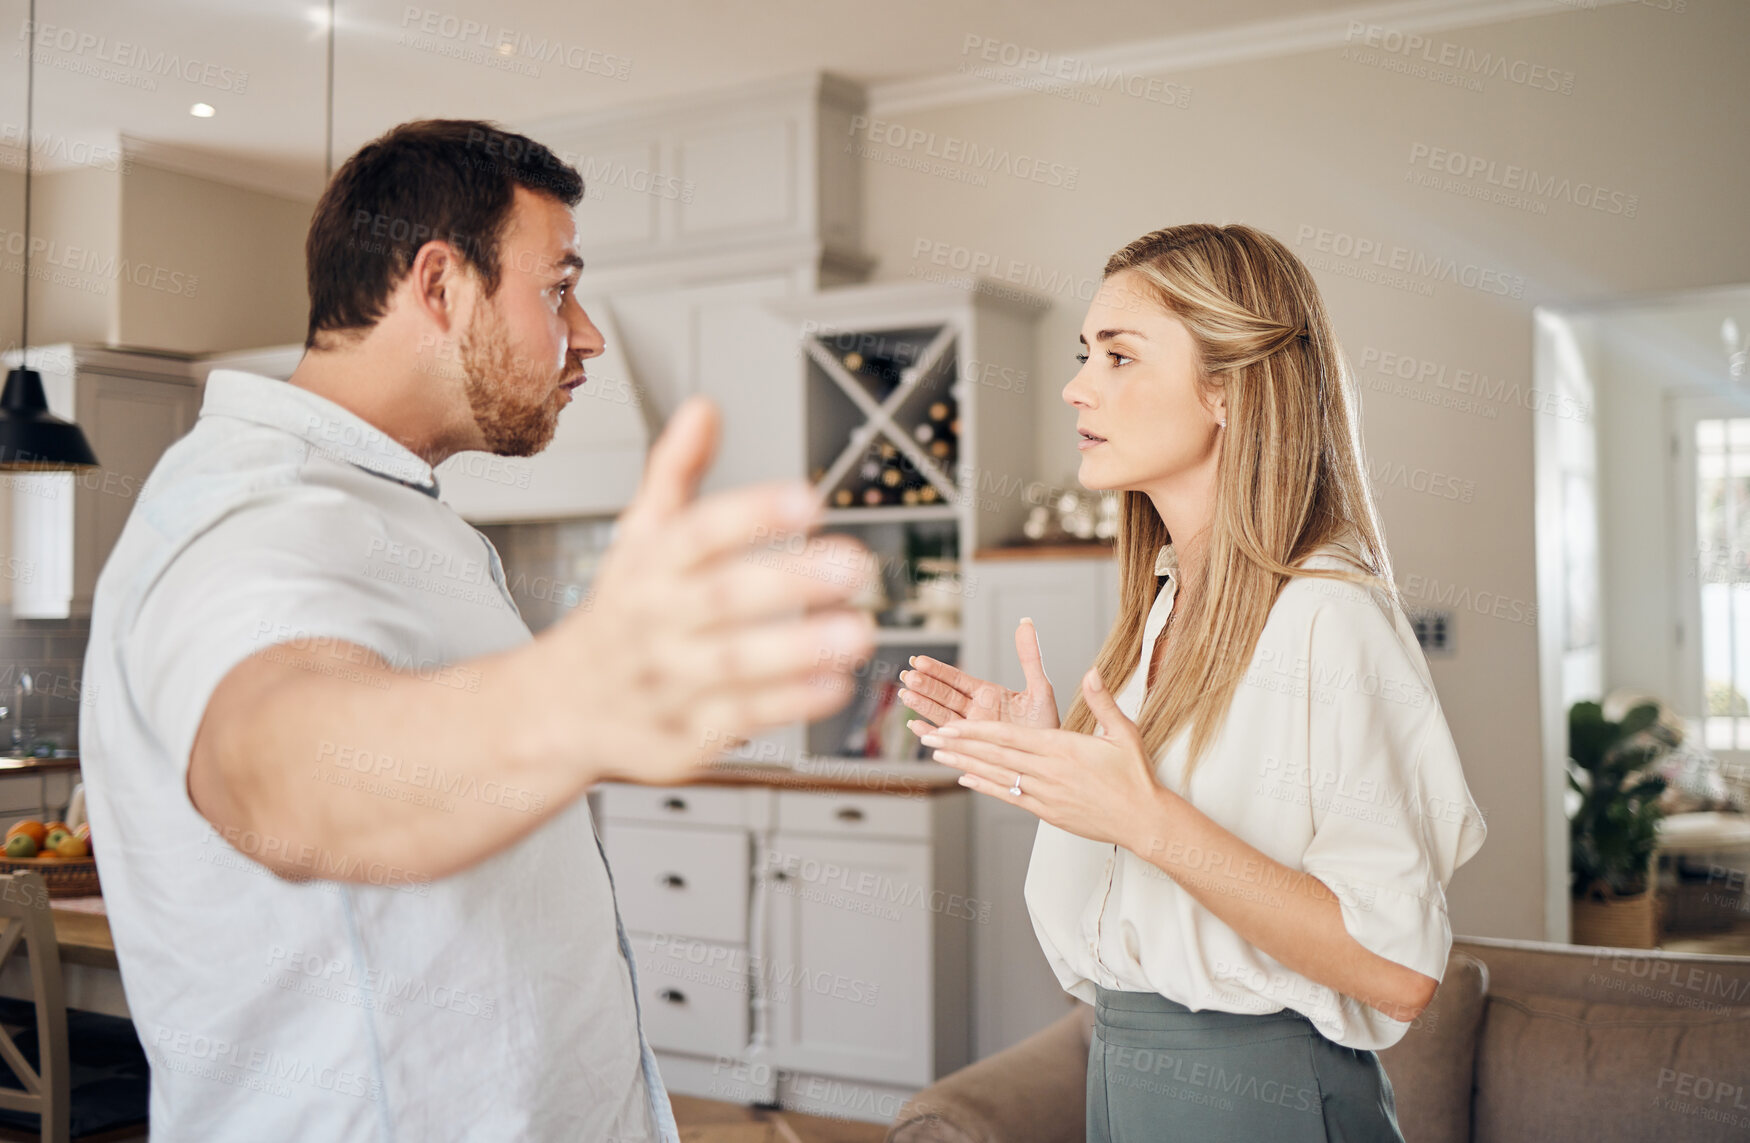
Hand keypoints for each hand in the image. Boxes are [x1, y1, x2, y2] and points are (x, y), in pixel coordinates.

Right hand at [540, 396, 876, 783]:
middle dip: (789, 582)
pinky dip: (788, 704)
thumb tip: (704, 408)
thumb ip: (676, 474)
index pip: (696, 534)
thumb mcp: (638, 539)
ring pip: (734, 665)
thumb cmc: (621, 614)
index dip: (751, 514)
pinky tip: (835, 684)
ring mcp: (667, 683)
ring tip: (859, 631)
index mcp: (648, 568)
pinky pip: (738, 720)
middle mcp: (655, 623)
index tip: (807, 499)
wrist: (556, 712)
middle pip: (720, 598)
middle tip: (853, 565)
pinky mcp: (682, 737)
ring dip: (800, 650)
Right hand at [899, 619, 1058, 741]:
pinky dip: (932, 735)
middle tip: (907, 676)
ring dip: (923, 706)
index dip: (937, 670)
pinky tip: (916, 726)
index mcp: (987, 695)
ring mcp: (971, 732)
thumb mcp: (1040, 688)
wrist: (1051, 760)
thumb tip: (1026, 623)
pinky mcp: (971, 751)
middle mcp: (975, 712)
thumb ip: (1030, 657)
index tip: (918, 660)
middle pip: (944, 696)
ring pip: (942, 716)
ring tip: (905, 695)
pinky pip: (948, 742)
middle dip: (925, 686)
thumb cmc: (1046, 725)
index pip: (957, 679)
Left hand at [921, 668, 1164, 850]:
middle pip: (995, 756)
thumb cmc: (1134, 776)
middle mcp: (1048, 772)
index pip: (1009, 738)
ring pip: (997, 777)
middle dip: (961, 745)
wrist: (1143, 819)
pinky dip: (986, 787)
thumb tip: (1091, 671)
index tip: (952, 724)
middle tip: (932, 736)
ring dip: (965, 764)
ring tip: (939, 754)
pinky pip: (1009, 797)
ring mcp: (1045, 794)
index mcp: (1062, 749)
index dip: (976, 731)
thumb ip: (1101, 701)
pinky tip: (966, 778)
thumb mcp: (1123, 732)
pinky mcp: (1047, 812)